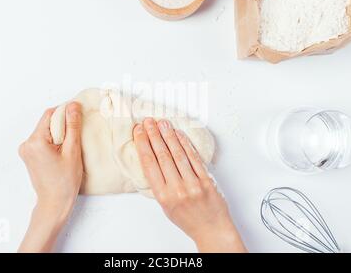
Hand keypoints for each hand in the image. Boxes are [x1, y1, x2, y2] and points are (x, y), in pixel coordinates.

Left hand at [18, 102, 82, 251]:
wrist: (54, 202)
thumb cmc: (65, 182)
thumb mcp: (73, 151)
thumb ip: (72, 126)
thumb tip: (73, 106)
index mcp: (35, 142)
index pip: (50, 114)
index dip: (65, 112)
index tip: (78, 116)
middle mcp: (26, 144)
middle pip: (47, 122)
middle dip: (63, 124)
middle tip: (76, 135)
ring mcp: (26, 150)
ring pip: (46, 130)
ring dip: (59, 133)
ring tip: (70, 147)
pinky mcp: (29, 154)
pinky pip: (43, 139)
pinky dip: (54, 141)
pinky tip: (63, 151)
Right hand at [133, 118, 245, 252]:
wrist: (211, 229)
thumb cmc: (188, 218)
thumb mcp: (165, 205)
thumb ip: (159, 184)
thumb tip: (153, 159)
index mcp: (163, 196)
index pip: (149, 164)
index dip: (142, 145)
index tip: (138, 132)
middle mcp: (177, 189)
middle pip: (162, 156)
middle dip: (153, 135)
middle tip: (148, 122)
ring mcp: (193, 184)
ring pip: (178, 154)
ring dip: (168, 136)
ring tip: (162, 123)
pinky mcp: (207, 180)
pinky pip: (194, 158)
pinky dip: (186, 144)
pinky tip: (179, 135)